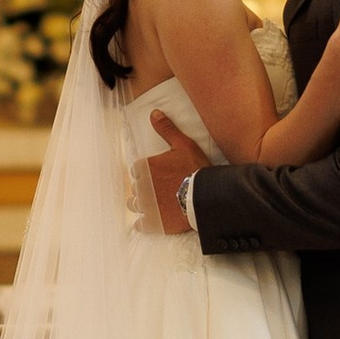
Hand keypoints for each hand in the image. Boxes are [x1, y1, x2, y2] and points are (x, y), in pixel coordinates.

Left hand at [147, 114, 195, 232]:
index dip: (147, 171)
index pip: (137, 169)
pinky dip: (143, 223)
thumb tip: (154, 113)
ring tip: (154, 204)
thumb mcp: (183, 144)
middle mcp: (141, 187)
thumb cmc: (195, 169)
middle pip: (136, 187)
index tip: (158, 174)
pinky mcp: (152, 223)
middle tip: (159, 189)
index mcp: (145, 167)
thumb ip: (166, 129)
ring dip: (142, 203)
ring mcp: (146, 206)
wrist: (205, 196)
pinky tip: (150, 221)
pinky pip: (139, 225)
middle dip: (145, 187)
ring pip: (134, 204)